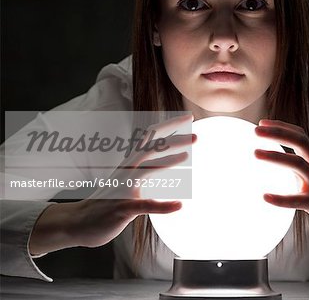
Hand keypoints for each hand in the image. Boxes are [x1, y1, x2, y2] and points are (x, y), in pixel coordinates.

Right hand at [29, 114, 195, 254]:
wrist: (79, 222)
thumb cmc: (108, 200)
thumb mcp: (126, 179)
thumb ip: (144, 168)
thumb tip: (165, 158)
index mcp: (130, 163)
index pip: (150, 138)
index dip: (169, 127)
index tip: (189, 119)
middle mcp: (126, 171)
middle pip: (150, 149)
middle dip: (173, 141)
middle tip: (196, 136)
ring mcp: (123, 189)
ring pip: (146, 170)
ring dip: (167, 162)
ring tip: (187, 156)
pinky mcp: (122, 208)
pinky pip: (144, 205)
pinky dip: (163, 205)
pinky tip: (179, 205)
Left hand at [254, 119, 308, 251]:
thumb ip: (298, 170)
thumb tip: (274, 162)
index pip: (300, 136)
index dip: (282, 127)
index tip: (262, 123)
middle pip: (300, 143)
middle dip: (278, 133)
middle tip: (255, 131)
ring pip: (299, 165)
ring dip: (276, 157)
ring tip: (255, 153)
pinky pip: (299, 200)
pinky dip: (281, 198)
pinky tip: (264, 197)